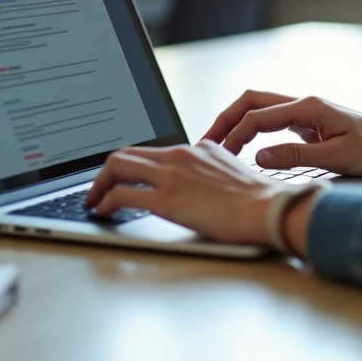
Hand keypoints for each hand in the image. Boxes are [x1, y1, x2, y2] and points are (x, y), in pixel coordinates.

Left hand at [83, 140, 283, 244]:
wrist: (268, 208)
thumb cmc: (258, 200)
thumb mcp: (232, 172)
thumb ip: (211, 171)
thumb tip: (200, 184)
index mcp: (197, 149)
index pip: (152, 150)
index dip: (131, 164)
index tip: (123, 177)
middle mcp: (180, 155)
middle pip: (127, 153)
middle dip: (106, 171)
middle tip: (98, 188)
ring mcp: (170, 175)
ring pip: (117, 166)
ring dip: (98, 184)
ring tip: (93, 200)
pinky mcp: (165, 199)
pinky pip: (122, 195)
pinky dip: (105, 202)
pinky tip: (103, 212)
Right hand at [201, 90, 361, 174]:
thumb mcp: (338, 158)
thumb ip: (297, 157)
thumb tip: (258, 156)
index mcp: (310, 107)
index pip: (258, 116)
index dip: (233, 133)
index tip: (216, 152)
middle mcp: (305, 104)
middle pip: (253, 101)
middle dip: (226, 119)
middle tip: (206, 142)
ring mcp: (307, 113)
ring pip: (261, 109)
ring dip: (238, 123)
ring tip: (218, 145)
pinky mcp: (311, 125)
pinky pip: (273, 122)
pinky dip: (253, 131)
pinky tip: (246, 149)